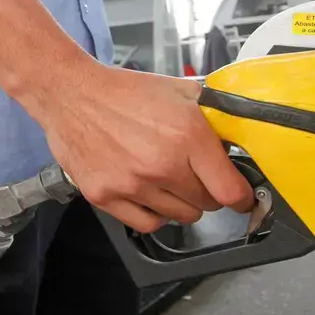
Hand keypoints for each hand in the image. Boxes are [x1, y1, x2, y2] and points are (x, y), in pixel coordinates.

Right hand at [31, 62, 254, 232]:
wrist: (72, 94)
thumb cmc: (125, 92)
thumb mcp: (181, 91)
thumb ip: (215, 114)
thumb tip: (241, 134)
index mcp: (188, 135)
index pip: (230, 191)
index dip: (242, 197)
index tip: (241, 197)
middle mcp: (162, 165)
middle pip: (206, 205)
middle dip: (208, 192)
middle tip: (196, 175)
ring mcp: (132, 184)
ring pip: (180, 217)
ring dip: (181, 203)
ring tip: (168, 180)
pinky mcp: (106, 196)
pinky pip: (147, 223)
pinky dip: (155, 214)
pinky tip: (150, 194)